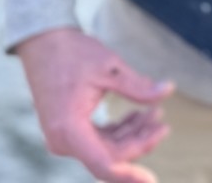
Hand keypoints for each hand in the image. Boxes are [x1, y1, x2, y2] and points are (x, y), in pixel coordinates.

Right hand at [17, 27, 173, 182]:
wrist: (43, 42)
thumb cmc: (73, 53)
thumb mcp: (110, 68)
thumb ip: (138, 87)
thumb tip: (168, 91)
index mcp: (69, 129)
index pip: (104, 163)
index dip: (129, 175)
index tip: (151, 181)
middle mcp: (63, 141)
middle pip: (110, 155)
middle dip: (139, 142)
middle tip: (163, 122)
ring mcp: (64, 137)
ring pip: (106, 148)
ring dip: (131, 134)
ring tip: (154, 112)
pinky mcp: (68, 130)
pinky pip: (98, 139)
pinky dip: (119, 130)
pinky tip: (137, 114)